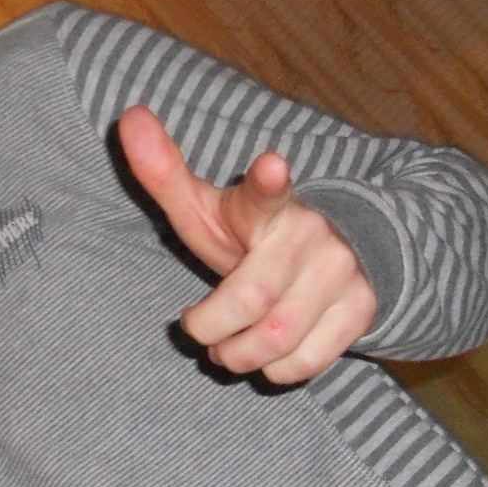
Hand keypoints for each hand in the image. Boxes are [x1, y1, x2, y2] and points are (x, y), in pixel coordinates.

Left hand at [118, 104, 375, 383]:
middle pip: (251, 300)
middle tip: (199, 329)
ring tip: (228, 348)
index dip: (267, 181)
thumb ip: (165, 172)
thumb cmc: (250, 234)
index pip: (264, 192)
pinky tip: (267, 357)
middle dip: (212, 327)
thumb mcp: (208, 206)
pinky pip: (307, 362)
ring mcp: (340, 273)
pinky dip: (276, 370)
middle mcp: (309, 235)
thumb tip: (126, 116)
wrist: (335, 251)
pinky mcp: (360, 309)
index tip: (270, 165)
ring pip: (276, 339)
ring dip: (239, 354)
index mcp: (266, 205)